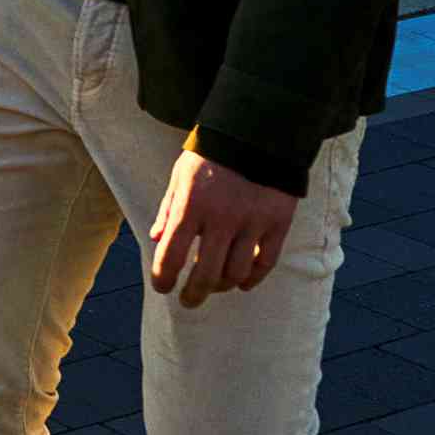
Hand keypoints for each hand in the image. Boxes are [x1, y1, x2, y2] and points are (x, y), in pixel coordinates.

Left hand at [147, 144, 299, 309]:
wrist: (257, 133)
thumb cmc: (211, 155)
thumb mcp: (180, 176)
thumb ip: (168, 209)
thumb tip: (157, 241)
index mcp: (191, 205)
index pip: (171, 255)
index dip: (163, 278)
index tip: (162, 287)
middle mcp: (222, 218)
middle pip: (205, 273)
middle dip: (193, 294)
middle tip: (188, 301)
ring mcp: (252, 222)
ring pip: (236, 272)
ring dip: (222, 286)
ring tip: (214, 287)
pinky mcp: (278, 222)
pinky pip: (265, 262)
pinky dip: (252, 278)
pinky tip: (241, 282)